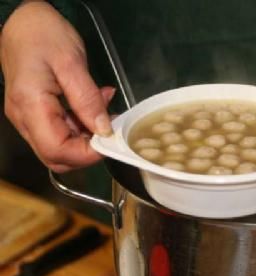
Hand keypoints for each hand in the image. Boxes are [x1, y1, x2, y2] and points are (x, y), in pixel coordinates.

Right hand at [1, 0, 113, 171]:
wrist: (22, 18)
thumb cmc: (43, 34)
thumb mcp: (71, 63)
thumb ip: (87, 99)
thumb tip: (104, 129)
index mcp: (30, 106)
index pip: (57, 150)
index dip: (86, 154)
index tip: (110, 141)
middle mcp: (25, 118)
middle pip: (56, 156)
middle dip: (87, 151)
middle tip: (110, 130)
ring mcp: (28, 116)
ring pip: (60, 145)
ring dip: (87, 136)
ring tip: (104, 110)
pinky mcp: (36, 111)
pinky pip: (60, 129)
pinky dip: (81, 124)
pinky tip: (95, 104)